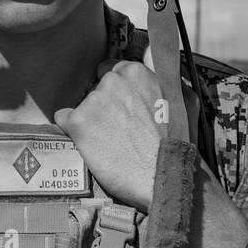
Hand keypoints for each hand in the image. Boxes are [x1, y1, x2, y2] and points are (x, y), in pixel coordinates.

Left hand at [53, 47, 198, 211]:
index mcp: (135, 72)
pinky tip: (87, 144)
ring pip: (83, 106)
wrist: (161, 177)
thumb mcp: (184, 101)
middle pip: (97, 88)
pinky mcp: (78, 123)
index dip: (117, 92)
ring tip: (109, 142)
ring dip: (92, 121)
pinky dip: (71, 130)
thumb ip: (165, 81)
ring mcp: (93, 101)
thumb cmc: (175, 144)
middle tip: (118, 129)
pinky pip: (63, 119)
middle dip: (104, 106)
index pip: (113, 71)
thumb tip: (154, 73)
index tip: (121, 107)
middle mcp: (112, 82)